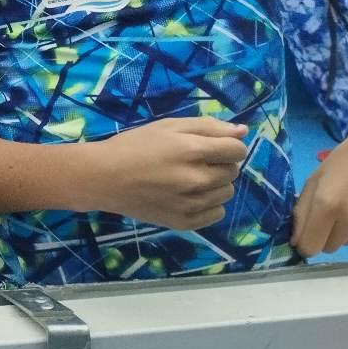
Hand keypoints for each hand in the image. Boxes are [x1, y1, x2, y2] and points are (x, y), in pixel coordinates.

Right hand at [92, 117, 248, 230]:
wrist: (103, 179)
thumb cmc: (134, 146)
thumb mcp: (168, 126)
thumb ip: (207, 126)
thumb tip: (244, 131)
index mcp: (192, 150)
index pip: (237, 149)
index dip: (227, 146)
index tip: (210, 147)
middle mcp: (197, 179)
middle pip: (233, 171)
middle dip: (219, 164)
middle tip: (192, 161)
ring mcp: (192, 204)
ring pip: (227, 193)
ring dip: (215, 184)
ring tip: (188, 179)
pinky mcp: (185, 222)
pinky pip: (217, 213)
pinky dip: (208, 204)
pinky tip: (187, 196)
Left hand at [292, 121, 347, 255]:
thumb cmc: (346, 160)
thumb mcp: (315, 180)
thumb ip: (302, 211)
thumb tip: (297, 241)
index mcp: (327, 205)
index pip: (310, 247)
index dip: (305, 243)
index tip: (306, 235)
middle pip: (330, 247)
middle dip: (326, 235)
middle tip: (332, 212)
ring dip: (347, 230)